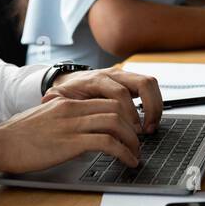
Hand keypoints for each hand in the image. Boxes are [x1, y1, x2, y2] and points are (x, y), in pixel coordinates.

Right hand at [0, 96, 143, 172]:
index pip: (107, 101)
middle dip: (133, 127)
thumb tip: (81, 129)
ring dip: (132, 141)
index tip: (131, 129)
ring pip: (116, 123)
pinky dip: (123, 152)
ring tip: (136, 154)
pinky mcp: (70, 143)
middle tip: (138, 142)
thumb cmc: (18, 136)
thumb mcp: (45, 118)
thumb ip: (64, 118)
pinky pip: (107, 143)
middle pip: (117, 109)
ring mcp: (72, 125)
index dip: (125, 115)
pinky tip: (128, 162)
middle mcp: (73, 109)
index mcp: (68, 102)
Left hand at [43, 67, 162, 132]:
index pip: (119, 93)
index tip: (130, 131)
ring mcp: (124, 77)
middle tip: (146, 130)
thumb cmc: (65, 94)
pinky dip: (155, 104)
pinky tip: (148, 122)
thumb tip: (49, 101)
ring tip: (150, 127)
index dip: (128, 113)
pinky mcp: (131, 82)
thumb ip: (55, 101)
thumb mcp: (57, 98)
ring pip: (150, 83)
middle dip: (150, 108)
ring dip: (155, 106)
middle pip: (143, 83)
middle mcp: (114, 74)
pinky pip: (150, 88)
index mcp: (97, 78)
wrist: (69, 83)